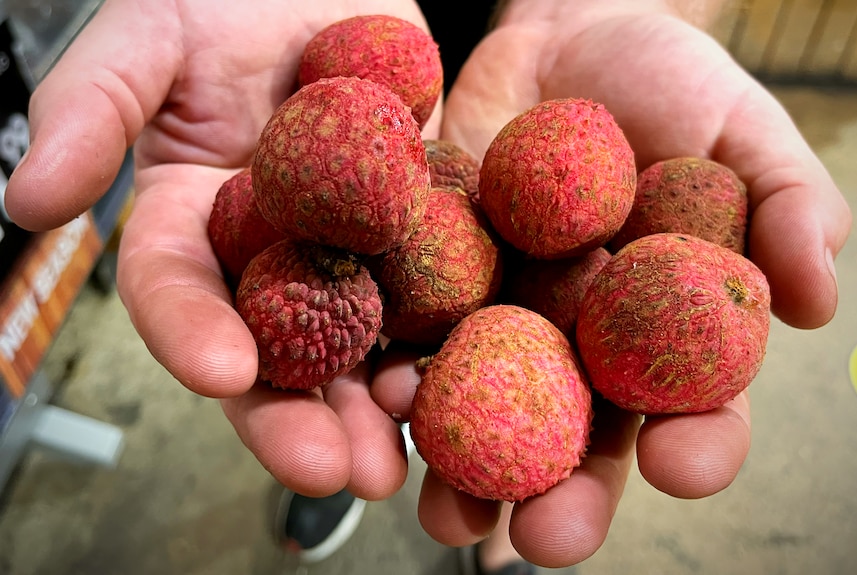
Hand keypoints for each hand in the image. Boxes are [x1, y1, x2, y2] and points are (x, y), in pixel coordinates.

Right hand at [4, 0, 439, 499]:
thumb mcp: (149, 37)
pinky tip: (464, 377)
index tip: (220, 371)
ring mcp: (345, 252)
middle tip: (334, 473)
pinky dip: (443, 338)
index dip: (191, 333)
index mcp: (192, 220)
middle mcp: (266, 255)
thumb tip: (27, 198)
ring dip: (376, 407)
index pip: (177, 291)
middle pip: (273, 350)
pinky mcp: (415, 234)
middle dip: (297, 416)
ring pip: (355, 344)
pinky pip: (430, 292)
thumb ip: (90, 107)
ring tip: (400, 460)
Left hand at [373, 0, 852, 566]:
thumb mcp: (743, 130)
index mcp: (666, 328)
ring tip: (443, 511)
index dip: (694, 443)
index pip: (692, 405)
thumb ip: (788, 205)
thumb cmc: (668, 85)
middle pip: (578, 437)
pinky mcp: (440, 281)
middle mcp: (583, 342)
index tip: (679, 465)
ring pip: (489, 412)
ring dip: (463, 467)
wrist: (565, 41)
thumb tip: (816, 300)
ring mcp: (507, 318)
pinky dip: (400, 373)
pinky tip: (386, 398)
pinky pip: (419, 336)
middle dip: (560, 493)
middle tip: (539, 540)